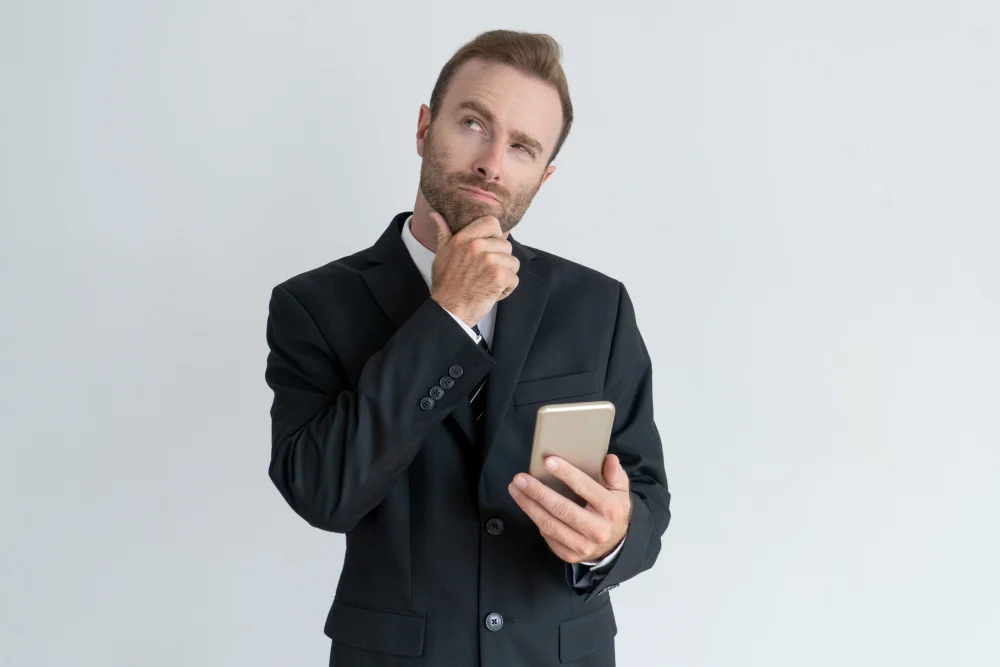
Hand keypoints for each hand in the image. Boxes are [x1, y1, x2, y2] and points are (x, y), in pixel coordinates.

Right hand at [429, 211, 519, 326]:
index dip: (495, 236)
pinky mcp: (498, 276)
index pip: (492, 223)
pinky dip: (506, 289)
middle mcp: (477, 246)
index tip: (489, 249)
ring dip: (504, 276)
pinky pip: (514, 279)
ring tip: (488, 283)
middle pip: (506, 245)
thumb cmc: (446, 284)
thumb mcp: (441, 254)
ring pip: (512, 263)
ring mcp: (489, 260)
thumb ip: (443, 233)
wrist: (448, 309)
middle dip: (500, 261)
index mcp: (464, 238)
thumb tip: (436, 215)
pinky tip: (492, 293)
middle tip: (485, 273)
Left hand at [508, 454, 631, 563]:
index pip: (585, 488)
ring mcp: (583, 546)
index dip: (566, 474)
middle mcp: (597, 530)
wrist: (614, 545)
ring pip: (549, 524)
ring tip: (515, 489)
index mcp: (610, 510)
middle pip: (561, 509)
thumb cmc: (612, 511)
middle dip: (538, 492)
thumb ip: (615, 474)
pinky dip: (535, 519)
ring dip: (528, 505)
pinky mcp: (570, 555)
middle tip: (520, 478)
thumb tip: (610, 459)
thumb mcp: (620, 491)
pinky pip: (547, 536)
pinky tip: (527, 505)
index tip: (548, 462)